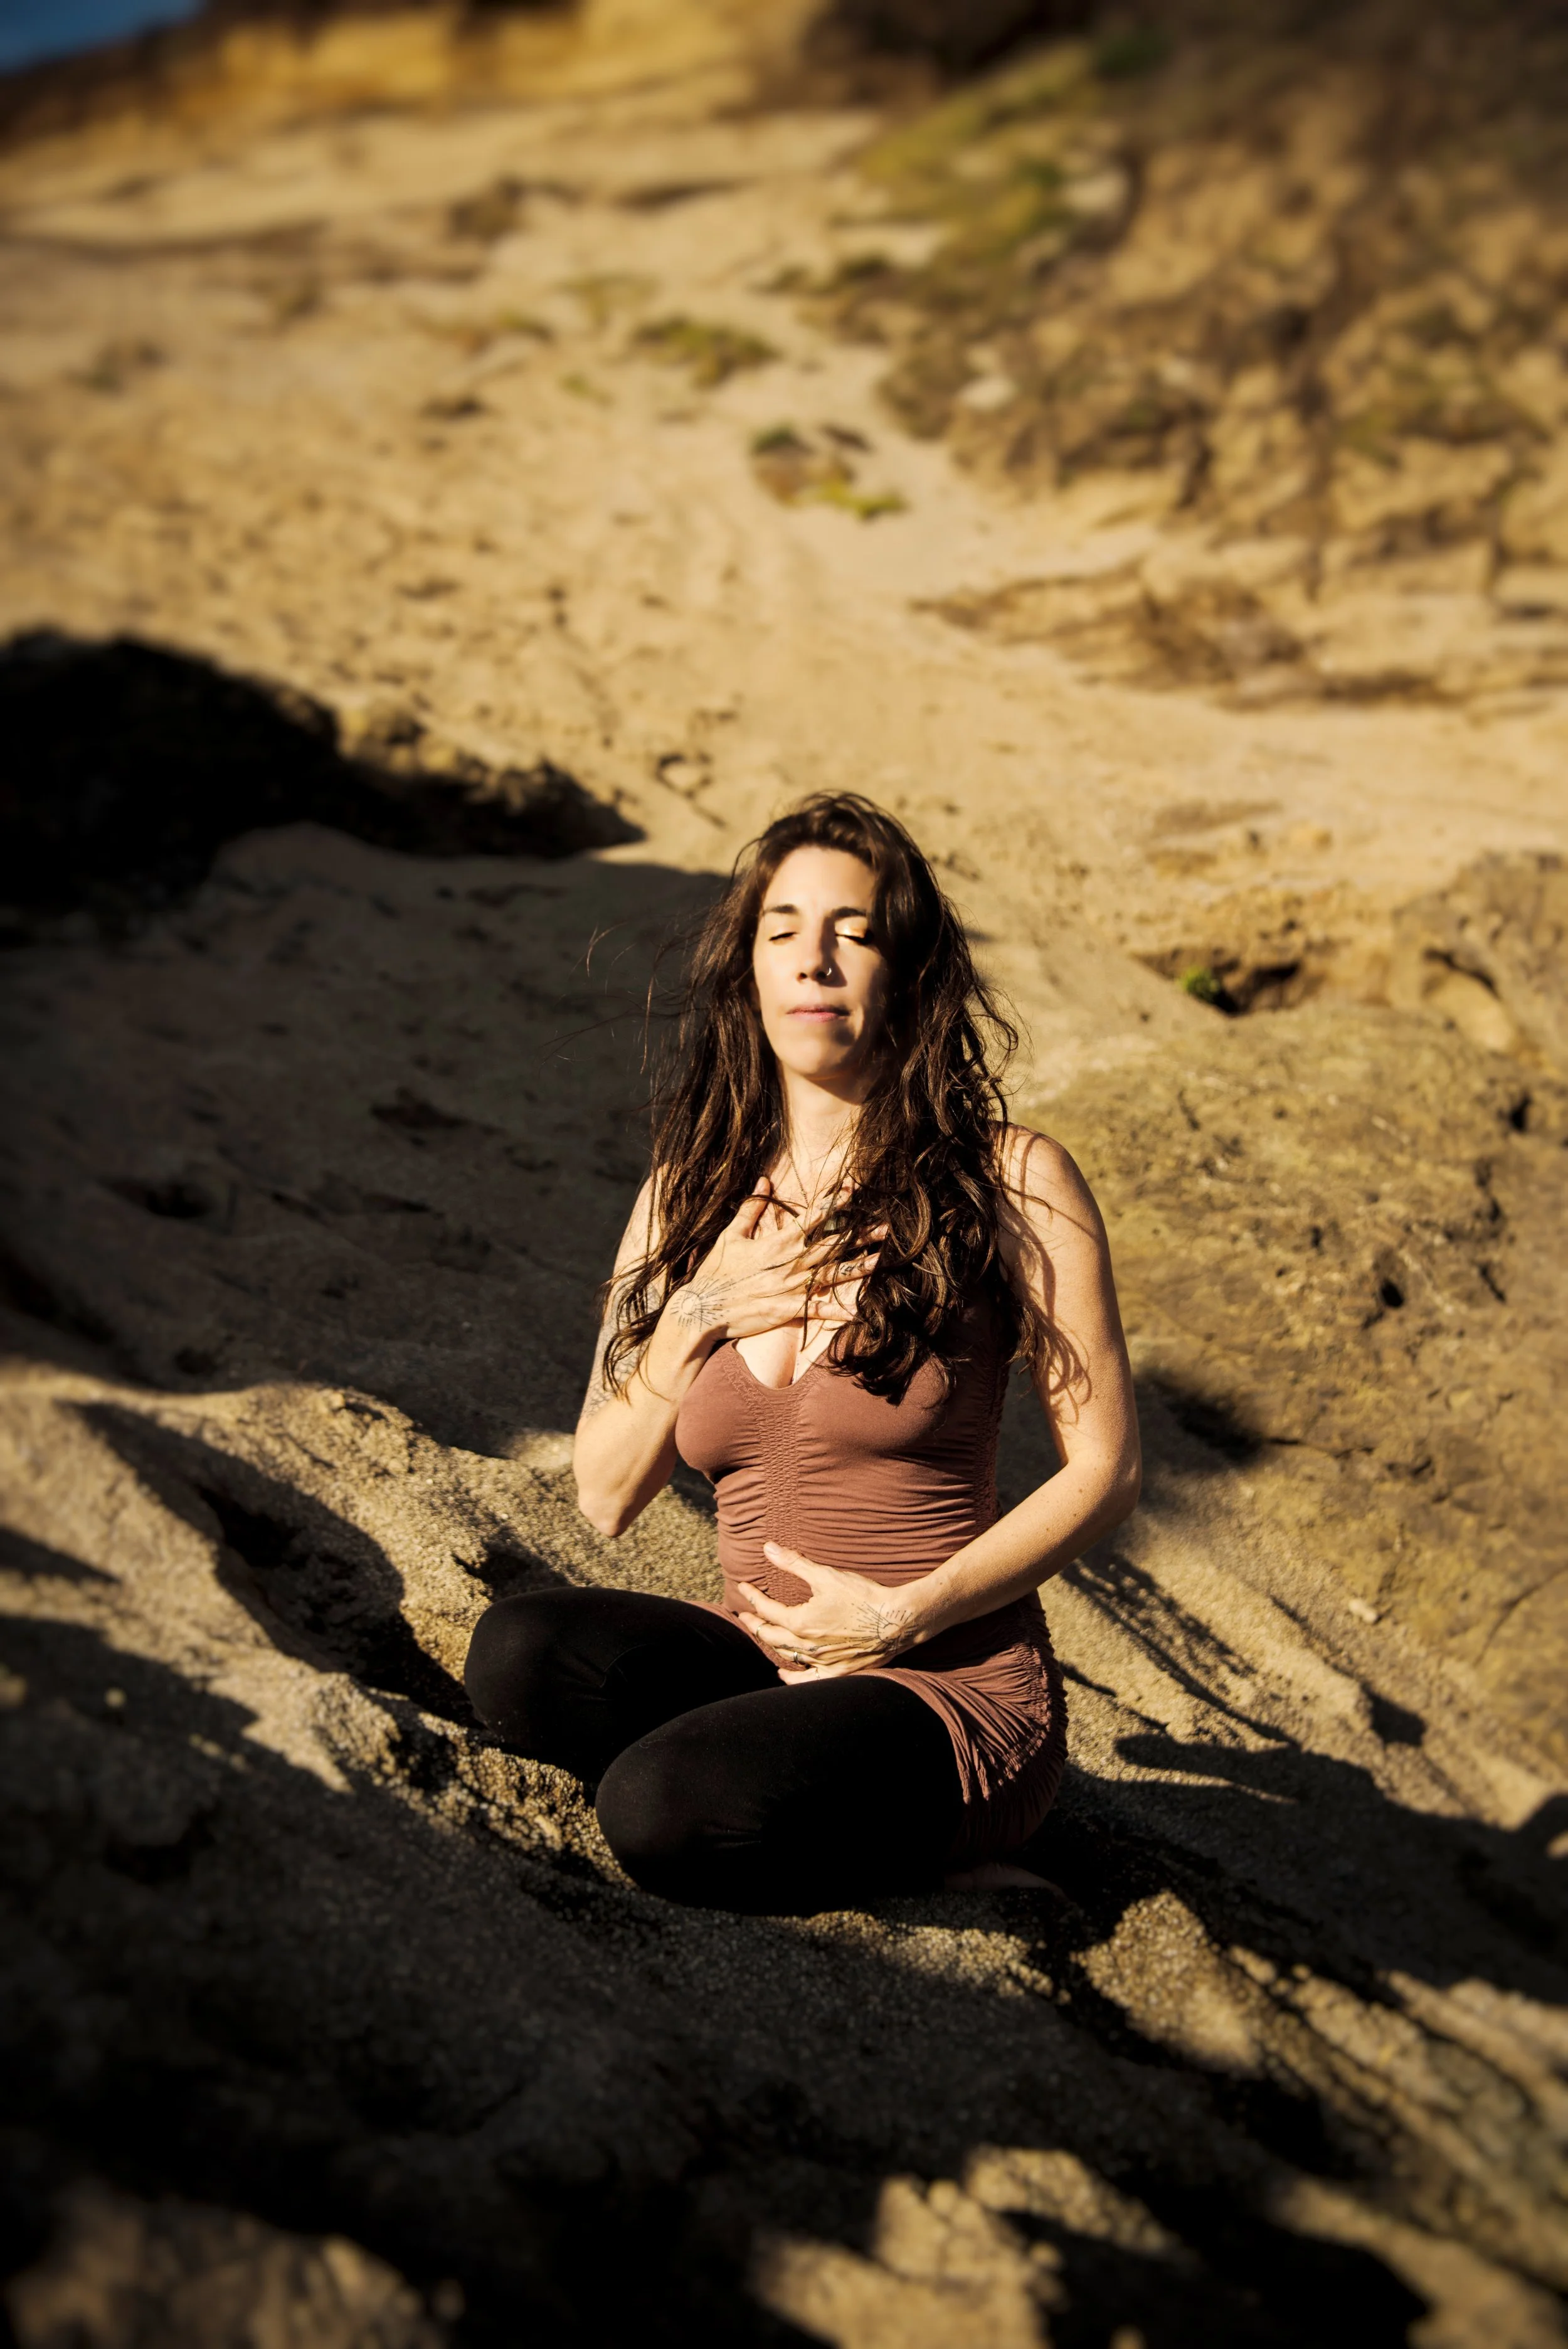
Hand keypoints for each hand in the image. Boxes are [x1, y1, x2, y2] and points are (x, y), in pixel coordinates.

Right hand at [667, 1183, 872, 1347]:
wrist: (702, 1308)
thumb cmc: (715, 1271)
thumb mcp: (731, 1234)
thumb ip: (752, 1208)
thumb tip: (764, 1181)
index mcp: (778, 1243)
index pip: (811, 1219)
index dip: (834, 1203)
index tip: (854, 1189)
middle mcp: (790, 1263)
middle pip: (831, 1246)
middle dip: (860, 1235)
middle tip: (887, 1226)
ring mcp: (790, 1288)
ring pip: (832, 1275)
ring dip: (859, 1268)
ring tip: (883, 1261)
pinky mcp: (787, 1311)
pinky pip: (816, 1310)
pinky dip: (836, 1312)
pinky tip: (858, 1313)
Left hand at [737, 1544, 922, 1680]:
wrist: (896, 1620)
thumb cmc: (862, 1596)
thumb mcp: (825, 1575)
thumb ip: (794, 1563)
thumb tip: (767, 1548)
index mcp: (800, 1622)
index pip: (767, 1610)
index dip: (752, 1597)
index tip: (744, 1588)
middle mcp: (806, 1646)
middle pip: (770, 1636)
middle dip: (754, 1624)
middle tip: (745, 1616)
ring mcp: (821, 1662)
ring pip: (786, 1656)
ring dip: (770, 1645)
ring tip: (762, 1635)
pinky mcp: (837, 1672)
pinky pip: (807, 1680)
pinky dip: (792, 1677)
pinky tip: (784, 1673)